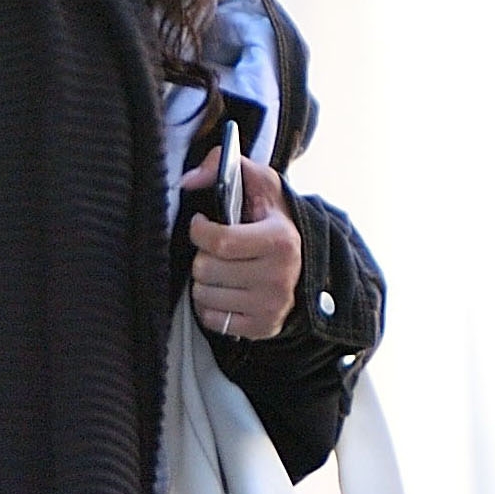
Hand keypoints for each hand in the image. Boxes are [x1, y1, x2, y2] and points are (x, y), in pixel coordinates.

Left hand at [182, 146, 302, 340]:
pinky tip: (226, 291)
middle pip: (205, 269)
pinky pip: (212, 319)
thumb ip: (224, 166)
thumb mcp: (261, 185)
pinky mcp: (263, 327)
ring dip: (204, 281)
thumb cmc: (274, 222)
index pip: (219, 241)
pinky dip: (211, 306)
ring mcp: (271, 306)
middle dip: (203, 256)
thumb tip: (188, 180)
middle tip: (218, 251)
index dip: (199, 231)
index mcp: (280, 241)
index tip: (203, 225)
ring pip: (203, 295)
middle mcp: (279, 277)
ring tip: (222, 270)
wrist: (306, 264)